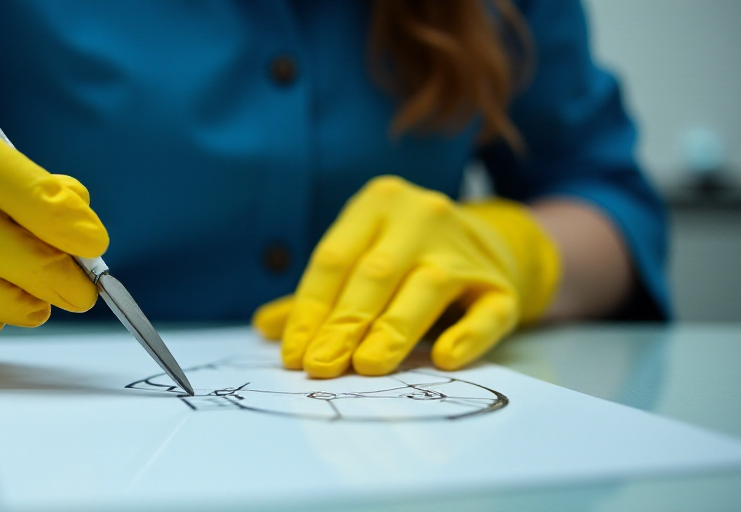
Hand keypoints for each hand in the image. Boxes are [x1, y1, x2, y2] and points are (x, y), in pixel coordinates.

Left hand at [252, 176, 559, 376]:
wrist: (488, 245)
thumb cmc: (405, 257)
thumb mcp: (360, 258)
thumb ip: (317, 295)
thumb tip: (265, 327)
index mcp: (378, 203)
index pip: (334, 259)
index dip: (310, 309)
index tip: (293, 355)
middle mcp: (422, 216)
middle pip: (376, 273)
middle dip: (344, 323)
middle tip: (320, 366)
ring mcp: (465, 249)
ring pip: (427, 287)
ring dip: (393, 329)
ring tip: (367, 365)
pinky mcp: (500, 286)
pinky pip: (488, 312)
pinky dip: (468, 336)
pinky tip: (443, 359)